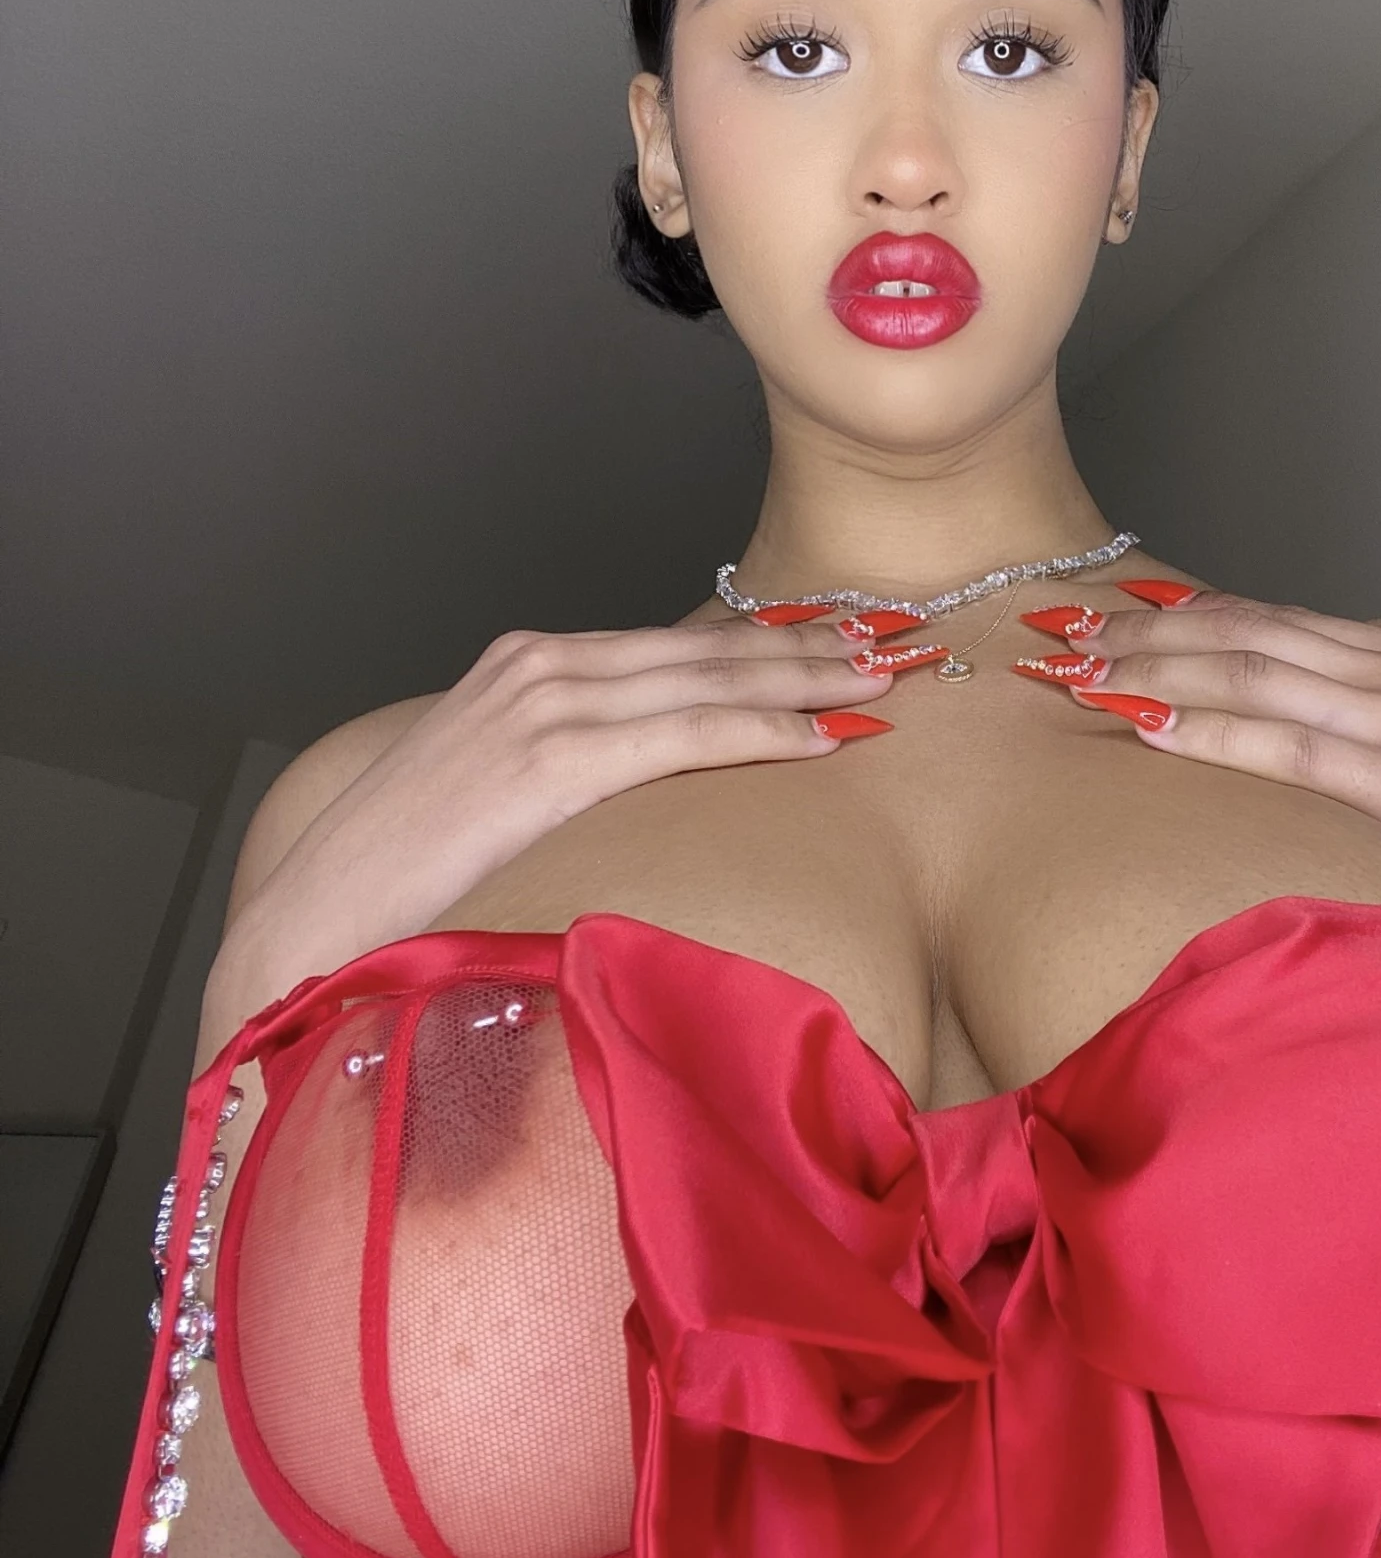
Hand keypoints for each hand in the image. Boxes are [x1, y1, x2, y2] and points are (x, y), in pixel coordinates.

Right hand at [214, 613, 905, 1023]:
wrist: (316, 913)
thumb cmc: (408, 869)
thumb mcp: (499, 791)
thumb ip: (573, 764)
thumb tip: (653, 775)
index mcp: (527, 666)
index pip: (670, 646)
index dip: (759, 644)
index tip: (830, 645)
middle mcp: (538, 666)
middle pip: (699, 648)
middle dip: (799, 647)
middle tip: (886, 644)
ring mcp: (540, 705)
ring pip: (701, 680)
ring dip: (798, 680)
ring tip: (875, 683)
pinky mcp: (545, 759)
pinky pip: (677, 734)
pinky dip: (753, 732)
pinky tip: (814, 742)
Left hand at [1027, 588, 1380, 943]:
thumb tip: (1312, 743)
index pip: (1272, 625)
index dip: (1180, 620)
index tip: (1103, 621)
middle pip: (1248, 635)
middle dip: (1145, 633)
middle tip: (1058, 635)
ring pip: (1258, 672)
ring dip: (1158, 668)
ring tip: (1077, 672)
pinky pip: (1295, 743)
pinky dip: (1215, 727)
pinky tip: (1151, 725)